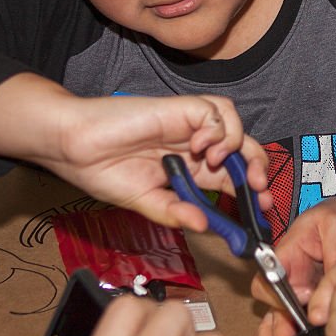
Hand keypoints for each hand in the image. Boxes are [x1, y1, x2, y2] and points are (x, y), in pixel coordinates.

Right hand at [0, 73, 269, 230]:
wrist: (74, 147)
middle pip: (246, 151)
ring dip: (238, 148)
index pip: (235, 178)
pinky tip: (198, 146)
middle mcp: (197, 147)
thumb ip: (174, 212)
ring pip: (237, 126)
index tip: (261, 211)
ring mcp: (190, 126)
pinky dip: (217, 129)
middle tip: (258, 191)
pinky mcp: (181, 108)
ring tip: (215, 164)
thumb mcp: (145, 202)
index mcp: (192, 171)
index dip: (253, 192)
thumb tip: (204, 227)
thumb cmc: (102, 171)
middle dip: (258, 170)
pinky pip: (217, 111)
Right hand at [241, 198, 335, 335]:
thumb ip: (334, 252)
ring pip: (276, 319)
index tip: (303, 299)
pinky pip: (285, 320)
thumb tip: (327, 283)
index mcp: (286, 254)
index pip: (270, 281)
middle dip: (273, 334)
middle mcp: (284, 276)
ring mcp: (293, 289)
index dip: (281, 296)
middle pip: (271, 308)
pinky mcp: (304, 299)